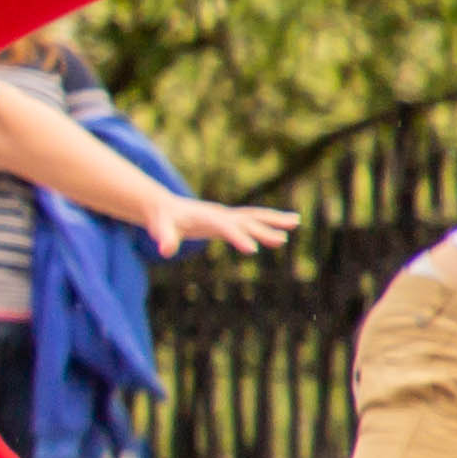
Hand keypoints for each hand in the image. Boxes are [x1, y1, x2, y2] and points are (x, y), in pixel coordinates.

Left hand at [146, 194, 296, 257]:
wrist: (164, 206)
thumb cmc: (162, 219)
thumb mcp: (160, 228)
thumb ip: (165, 238)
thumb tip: (165, 250)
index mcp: (206, 217)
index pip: (225, 228)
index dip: (238, 238)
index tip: (253, 251)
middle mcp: (220, 214)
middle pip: (246, 221)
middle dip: (263, 230)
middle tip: (283, 240)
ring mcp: (226, 216)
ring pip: (254, 216)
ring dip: (274, 219)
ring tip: (297, 221)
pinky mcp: (228, 220)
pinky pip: (252, 222)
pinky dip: (267, 223)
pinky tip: (282, 232)